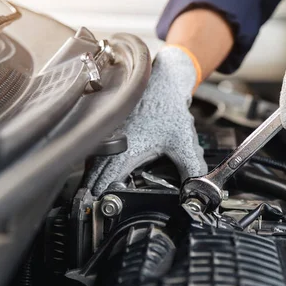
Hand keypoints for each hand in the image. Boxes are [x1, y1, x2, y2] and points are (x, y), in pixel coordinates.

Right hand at [86, 47, 206, 195]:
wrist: (163, 82)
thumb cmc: (169, 108)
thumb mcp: (184, 142)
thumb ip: (191, 167)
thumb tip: (196, 188)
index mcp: (129, 148)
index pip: (108, 175)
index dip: (102, 191)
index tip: (98, 203)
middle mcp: (116, 140)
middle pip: (95, 169)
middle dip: (92, 186)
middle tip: (89, 203)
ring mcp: (112, 133)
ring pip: (95, 158)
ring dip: (92, 173)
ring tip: (90, 190)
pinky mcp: (113, 127)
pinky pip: (99, 147)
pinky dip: (96, 159)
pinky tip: (97, 168)